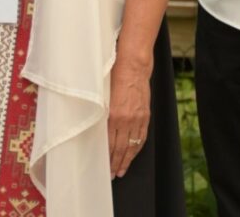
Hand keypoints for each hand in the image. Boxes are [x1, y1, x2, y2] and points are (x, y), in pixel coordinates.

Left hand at [107, 54, 150, 178]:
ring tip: (122, 170)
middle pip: (120, 148)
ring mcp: (137, 118)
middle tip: (112, 175)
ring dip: (127, 160)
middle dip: (115, 163)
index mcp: (113, 114)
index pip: (109, 143)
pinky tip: (133, 154)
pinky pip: (142, 136)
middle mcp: (126, 119)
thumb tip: (94, 127)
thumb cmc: (114, 75)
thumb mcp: (102, 95)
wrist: (133, 64)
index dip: (107, 158)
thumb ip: (100, 112)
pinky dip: (137, 148)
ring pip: (132, 145)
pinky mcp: (145, 114)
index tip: (103, 167)